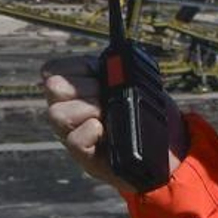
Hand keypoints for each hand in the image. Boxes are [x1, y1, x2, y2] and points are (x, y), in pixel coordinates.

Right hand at [40, 54, 183, 192]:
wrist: (164, 148)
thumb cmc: (145, 112)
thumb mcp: (132, 83)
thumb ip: (116, 69)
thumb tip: (113, 60)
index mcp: (76, 87)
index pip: (53, 70)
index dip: (75, 68)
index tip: (96, 72)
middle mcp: (68, 109)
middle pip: (54, 88)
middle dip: (84, 87)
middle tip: (104, 95)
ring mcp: (72, 134)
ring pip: (58, 114)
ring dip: (87, 110)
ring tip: (106, 114)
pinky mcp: (84, 157)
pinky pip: (74, 141)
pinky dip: (90, 132)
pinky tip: (104, 131)